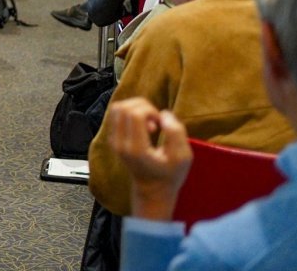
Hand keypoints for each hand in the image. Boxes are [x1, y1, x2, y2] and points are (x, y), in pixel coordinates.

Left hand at [106, 97, 192, 220]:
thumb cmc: (170, 175)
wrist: (152, 190)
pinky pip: (116, 114)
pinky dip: (131, 113)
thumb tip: (163, 114)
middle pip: (123, 107)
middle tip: (155, 121)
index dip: (150, 110)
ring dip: (136, 108)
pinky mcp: (113, 138)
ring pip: (117, 108)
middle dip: (143, 106)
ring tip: (149, 122)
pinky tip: (143, 125)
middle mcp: (120, 144)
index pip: (134, 114)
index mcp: (136, 149)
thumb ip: (176, 132)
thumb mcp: (183, 157)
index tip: (160, 122)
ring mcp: (114, 141)